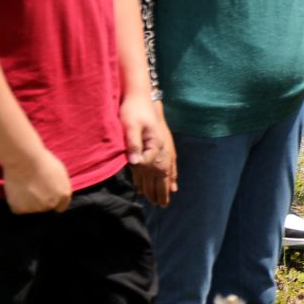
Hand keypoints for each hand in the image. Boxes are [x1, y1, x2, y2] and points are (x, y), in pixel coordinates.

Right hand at [3, 145, 72, 214]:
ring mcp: (35, 208)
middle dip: (41, 200)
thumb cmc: (42, 162)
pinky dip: (17, 201)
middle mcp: (51, 204)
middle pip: (45, 207)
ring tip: (25, 186)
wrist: (24, 161)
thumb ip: (60, 187)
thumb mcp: (61, 173)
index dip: (53, 200)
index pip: (60, 206)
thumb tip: (56, 191)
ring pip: (32, 208)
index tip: (47, 196)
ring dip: (28, 201)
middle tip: (33, 186)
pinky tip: (17, 190)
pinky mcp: (20, 209)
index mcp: (64, 195)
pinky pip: (19, 208)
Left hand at [122, 91, 176, 206]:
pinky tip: (173, 182)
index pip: (149, 168)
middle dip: (162, 191)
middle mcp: (164, 148)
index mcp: (156, 144)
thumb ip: (133, 144)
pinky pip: (170, 165)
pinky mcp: (164, 144)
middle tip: (162, 206)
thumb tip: (135, 163)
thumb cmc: (134, 111)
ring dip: (166, 185)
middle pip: (163, 174)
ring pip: (167, 171)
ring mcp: (166, 147)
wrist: (142, 97)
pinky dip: (171, 175)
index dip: (146, 182)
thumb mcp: (130, 126)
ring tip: (167, 199)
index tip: (145, 196)